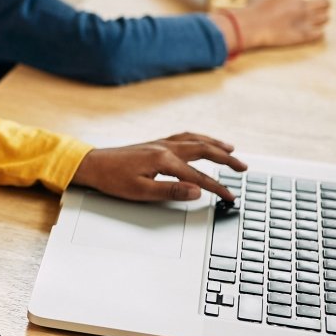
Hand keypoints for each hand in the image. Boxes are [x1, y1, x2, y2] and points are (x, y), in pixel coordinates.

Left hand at [73, 133, 245, 204]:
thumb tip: (197, 191)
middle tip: (243, 168)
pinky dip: (198, 138)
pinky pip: (184, 137)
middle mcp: (165, 147)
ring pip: (195, 140)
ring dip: (215, 144)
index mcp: (163, 160)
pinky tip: (202, 141)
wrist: (92, 165)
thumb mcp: (141, 192)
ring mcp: (160, 143)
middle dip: (226, 159)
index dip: (217, 188)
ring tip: (231, 150)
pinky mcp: (154, 143)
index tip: (231, 197)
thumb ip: (171, 191)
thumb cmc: (112, 179)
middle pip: (204, 150)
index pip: (198, 177)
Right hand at [227, 0, 330, 50]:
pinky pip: (321, 33)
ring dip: (321, 18)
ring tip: (315, 21)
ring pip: (326, 17)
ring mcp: (305, 20)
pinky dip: (318, 33)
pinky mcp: (304, 35)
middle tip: (316, 8)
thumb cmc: (253, 11)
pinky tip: (312, 33)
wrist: (251, 26)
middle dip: (322, 4)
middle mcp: (302, 5)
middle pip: (325, 2)